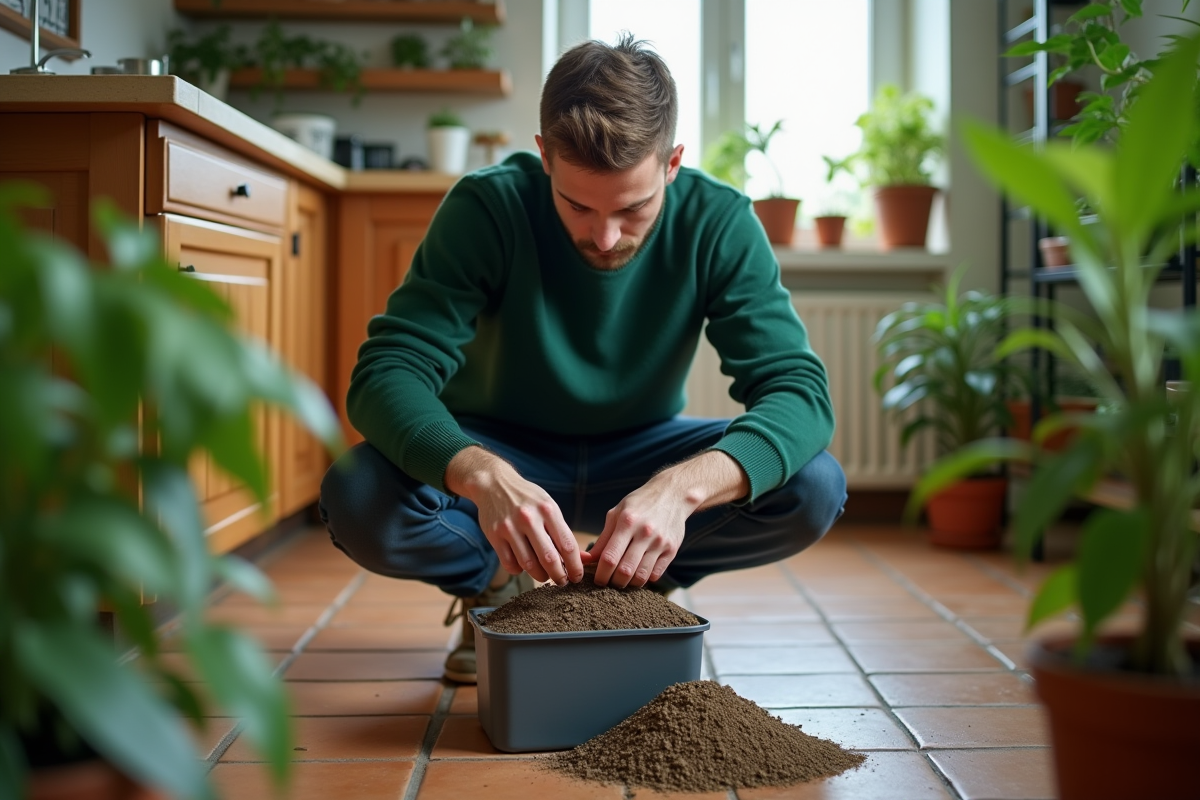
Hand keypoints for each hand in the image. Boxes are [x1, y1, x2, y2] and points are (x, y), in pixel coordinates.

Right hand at [446, 447, 583, 584]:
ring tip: (544, 576)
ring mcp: (509, 527)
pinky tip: (524, 566)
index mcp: (548, 510)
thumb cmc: (528, 499)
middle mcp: (529, 518)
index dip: (575, 566)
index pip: (567, 545)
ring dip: (540, 576)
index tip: (577, 576)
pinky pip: (510, 564)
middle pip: (549, 558)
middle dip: (559, 576)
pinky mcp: (494, 535)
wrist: (494, 483)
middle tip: (562, 581)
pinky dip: (519, 571)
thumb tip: (584, 559)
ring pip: (528, 564)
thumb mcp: (549, 508)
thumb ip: (563, 533)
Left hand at [581, 450, 749, 588]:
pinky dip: (644, 579)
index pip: (609, 557)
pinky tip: (638, 573)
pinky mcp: (672, 550)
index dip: (600, 574)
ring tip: (622, 580)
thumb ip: (603, 538)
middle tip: (609, 582)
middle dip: (613, 582)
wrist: (673, 494)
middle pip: (625, 571)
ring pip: (641, 576)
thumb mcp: (617, 513)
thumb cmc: (639, 504)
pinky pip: (656, 574)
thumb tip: (587, 560)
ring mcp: (660, 542)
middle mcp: (645, 533)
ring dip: (629, 584)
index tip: (597, 579)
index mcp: (627, 522)